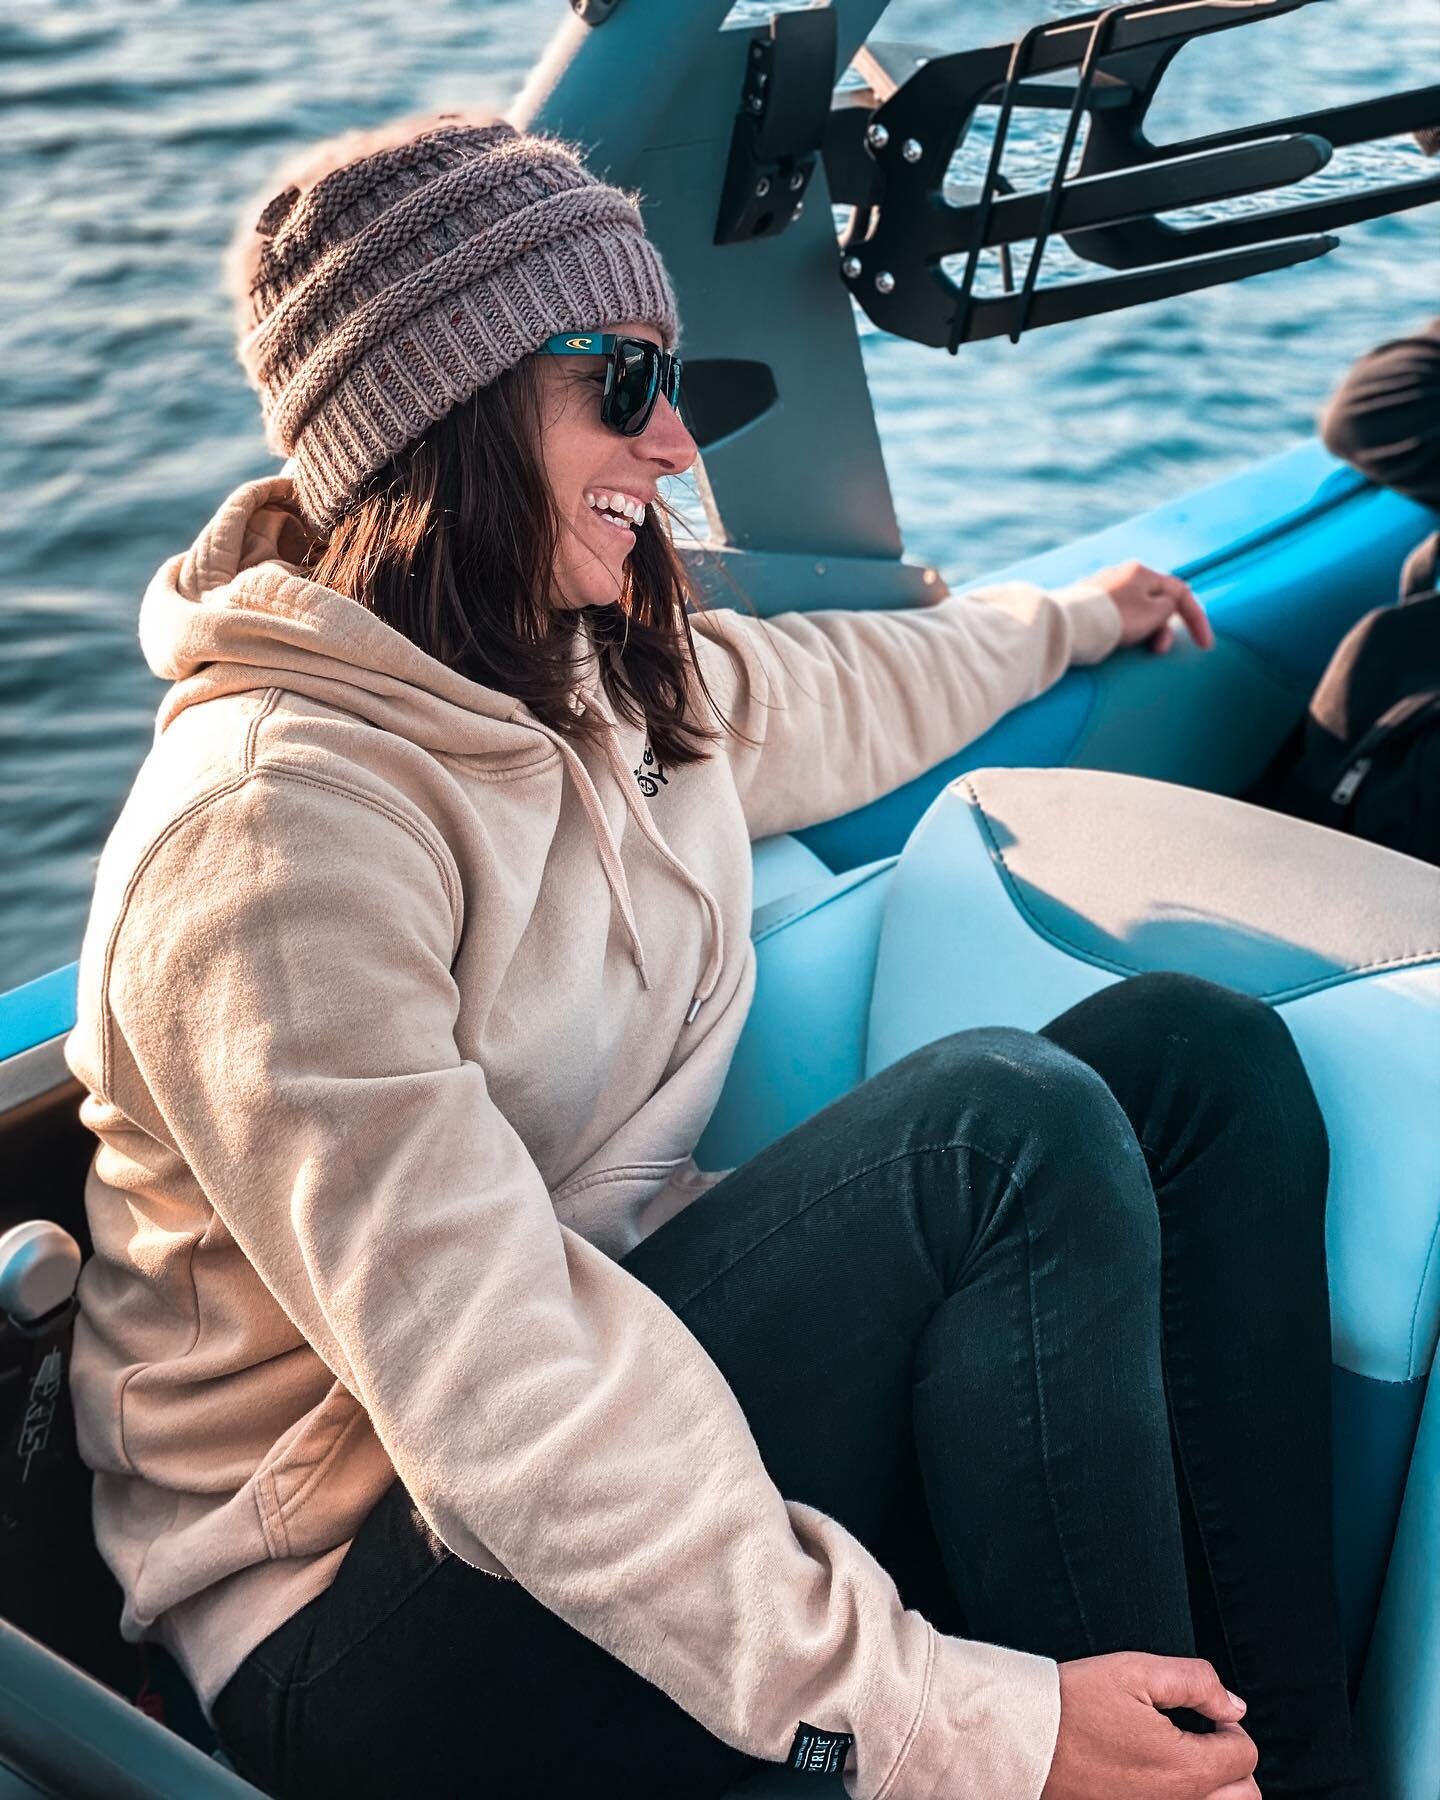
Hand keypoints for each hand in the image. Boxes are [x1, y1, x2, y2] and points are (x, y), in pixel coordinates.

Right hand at [1040, 1653, 1258, 1799]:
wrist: (1024, 1741)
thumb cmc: (1074, 1703)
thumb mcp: (1134, 1670)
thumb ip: (1195, 1682)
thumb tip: (1233, 1706)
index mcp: (1184, 1767)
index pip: (1245, 1754)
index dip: (1227, 1724)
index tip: (1201, 1713)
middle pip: (1244, 1796)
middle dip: (1230, 1763)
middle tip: (1198, 1738)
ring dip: (1215, 1791)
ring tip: (1184, 1763)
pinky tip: (1161, 1780)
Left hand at [1085, 561, 1214, 655]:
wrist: (1071, 626)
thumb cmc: (1116, 619)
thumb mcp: (1155, 613)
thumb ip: (1170, 607)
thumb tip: (1167, 606)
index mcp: (1142, 572)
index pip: (1180, 592)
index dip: (1197, 620)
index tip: (1206, 647)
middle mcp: (1122, 574)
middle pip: (1157, 602)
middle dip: (1164, 629)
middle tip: (1159, 650)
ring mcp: (1103, 589)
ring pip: (1136, 611)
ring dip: (1145, 632)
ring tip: (1138, 648)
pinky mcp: (1088, 605)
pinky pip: (1116, 617)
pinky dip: (1125, 631)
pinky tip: (1116, 643)